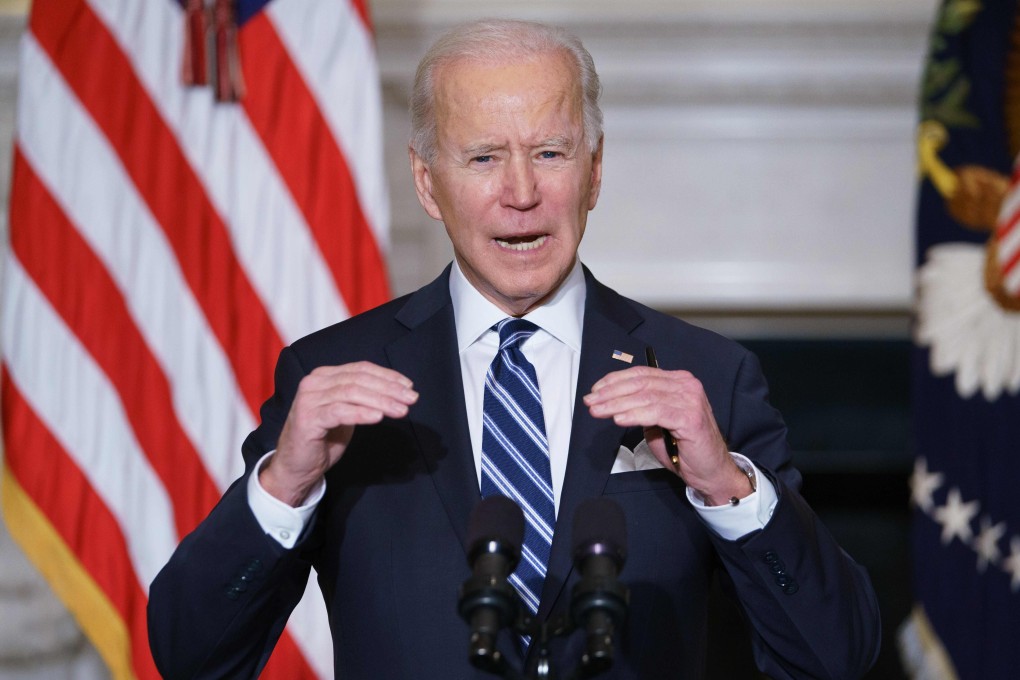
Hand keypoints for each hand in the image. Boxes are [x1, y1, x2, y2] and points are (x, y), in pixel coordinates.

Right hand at [260, 362, 417, 505]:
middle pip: (358, 379)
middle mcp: (314, 382)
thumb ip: (363, 397)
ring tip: (401, 410)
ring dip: (380, 401)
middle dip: (388, 388)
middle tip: (411, 399)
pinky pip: (339, 411)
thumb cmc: (324, 439)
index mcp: (324, 376)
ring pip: (351, 393)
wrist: (296, 466)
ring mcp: (309, 399)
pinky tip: (379, 417)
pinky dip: (361, 412)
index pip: (361, 369)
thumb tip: (396, 391)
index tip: (409, 386)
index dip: (387, 376)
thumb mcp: (347, 412)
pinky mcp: (307, 418)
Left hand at [583, 366, 750, 504]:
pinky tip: (619, 419)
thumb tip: (614, 402)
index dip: (615, 380)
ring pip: (645, 396)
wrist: (711, 471)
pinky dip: (635, 415)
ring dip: (617, 404)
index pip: (641, 374)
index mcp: (678, 382)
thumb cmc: (684, 448)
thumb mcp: (658, 423)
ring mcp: (690, 399)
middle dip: (611, 392)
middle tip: (591, 401)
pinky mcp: (691, 417)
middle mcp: (686, 385)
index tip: (595, 390)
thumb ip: (642, 408)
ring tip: (599, 411)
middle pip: (641, 383)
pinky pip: (656, 412)